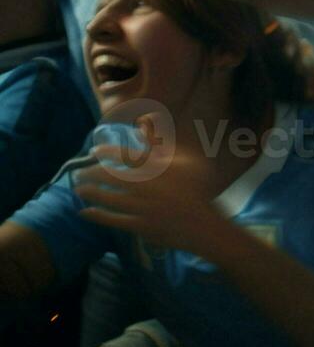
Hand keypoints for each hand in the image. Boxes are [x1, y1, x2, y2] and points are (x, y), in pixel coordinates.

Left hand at [74, 137, 229, 255]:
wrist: (202, 224)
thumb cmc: (198, 189)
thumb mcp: (189, 161)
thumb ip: (166, 142)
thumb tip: (145, 121)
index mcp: (160, 168)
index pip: (127, 155)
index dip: (107, 151)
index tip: (94, 150)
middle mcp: (147, 186)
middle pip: (112, 176)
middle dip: (92, 173)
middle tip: (79, 172)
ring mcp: (142, 207)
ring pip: (109, 197)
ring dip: (90, 192)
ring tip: (78, 189)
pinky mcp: (138, 225)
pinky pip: (113, 220)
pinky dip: (97, 216)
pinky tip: (84, 211)